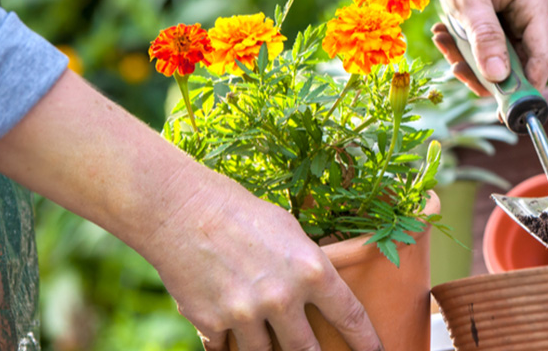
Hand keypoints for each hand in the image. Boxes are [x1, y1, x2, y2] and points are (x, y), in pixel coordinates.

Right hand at [155, 179, 380, 350]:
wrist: (181, 210)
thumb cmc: (242, 213)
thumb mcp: (291, 232)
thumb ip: (309, 267)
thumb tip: (323, 294)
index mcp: (312, 271)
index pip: (351, 318)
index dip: (367, 342)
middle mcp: (282, 297)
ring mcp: (246, 314)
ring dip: (267, 350)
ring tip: (266, 336)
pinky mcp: (211, 323)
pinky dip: (229, 346)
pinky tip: (228, 335)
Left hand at [415, 0, 547, 94]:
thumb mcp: (469, 1)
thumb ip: (486, 39)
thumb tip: (499, 78)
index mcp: (535, 4)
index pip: (542, 56)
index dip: (527, 86)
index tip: (505, 110)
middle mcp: (529, 15)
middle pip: (520, 63)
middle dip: (486, 72)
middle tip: (456, 70)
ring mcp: (513, 20)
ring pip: (499, 60)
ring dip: (468, 59)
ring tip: (443, 41)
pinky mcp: (497, 24)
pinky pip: (486, 49)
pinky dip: (463, 48)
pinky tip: (443, 34)